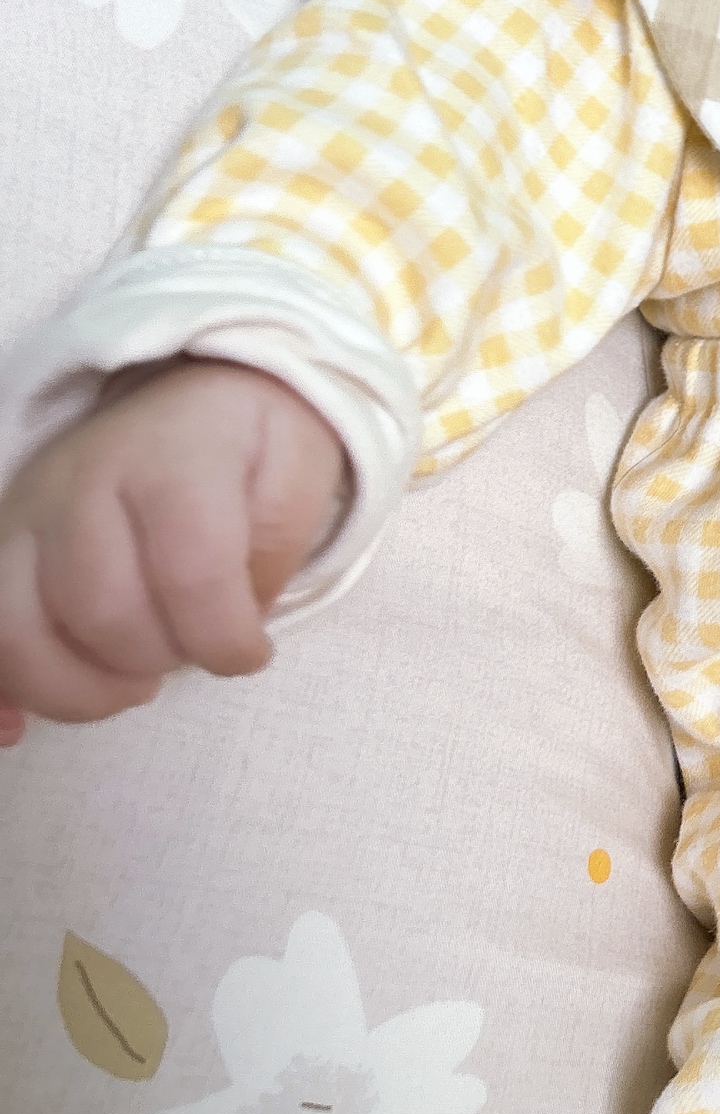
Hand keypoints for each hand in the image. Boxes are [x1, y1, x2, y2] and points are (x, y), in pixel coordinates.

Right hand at [0, 360, 346, 745]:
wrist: (194, 397)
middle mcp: (82, 480)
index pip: (190, 568)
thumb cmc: (253, 447)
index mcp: (172, 457)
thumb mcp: (297, 478)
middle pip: (101, 609)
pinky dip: (8, 691)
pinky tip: (36, 717)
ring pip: (16, 633)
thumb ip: (270, 558)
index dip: (224, 637)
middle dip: (157, 660)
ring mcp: (26, 514)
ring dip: (79, 689)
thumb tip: (227, 639)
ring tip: (133, 684)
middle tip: (189, 655)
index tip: (250, 654)